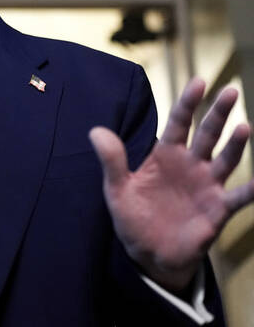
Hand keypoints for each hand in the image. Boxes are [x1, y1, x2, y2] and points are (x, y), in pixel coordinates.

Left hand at [89, 78, 252, 291]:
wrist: (148, 253)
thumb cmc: (134, 217)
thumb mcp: (117, 189)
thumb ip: (112, 161)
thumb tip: (96, 131)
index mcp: (166, 155)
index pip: (179, 122)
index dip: (188, 102)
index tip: (199, 81)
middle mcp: (190, 165)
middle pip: (207, 134)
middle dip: (218, 113)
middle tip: (230, 91)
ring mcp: (207, 185)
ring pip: (225, 160)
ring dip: (236, 144)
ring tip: (245, 127)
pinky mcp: (217, 209)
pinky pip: (237, 197)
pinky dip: (250, 189)